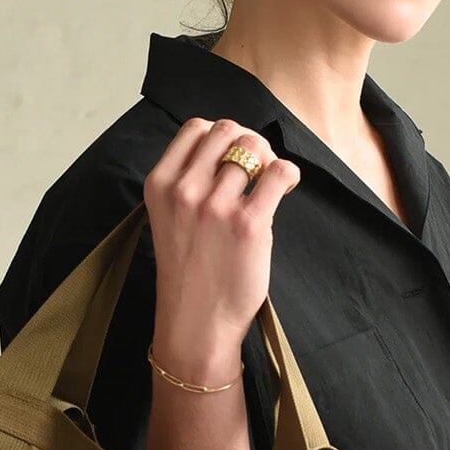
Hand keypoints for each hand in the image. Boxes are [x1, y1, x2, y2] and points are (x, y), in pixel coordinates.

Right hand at [142, 116, 300, 368]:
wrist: (195, 321)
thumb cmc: (188, 270)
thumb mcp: (169, 217)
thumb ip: (188, 180)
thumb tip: (232, 147)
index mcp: (160, 184)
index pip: (196, 128)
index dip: (221, 135)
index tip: (232, 155)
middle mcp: (184, 190)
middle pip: (228, 130)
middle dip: (248, 142)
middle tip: (258, 168)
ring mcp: (216, 207)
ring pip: (255, 147)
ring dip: (269, 159)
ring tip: (271, 181)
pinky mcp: (248, 225)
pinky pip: (279, 172)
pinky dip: (288, 173)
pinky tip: (286, 187)